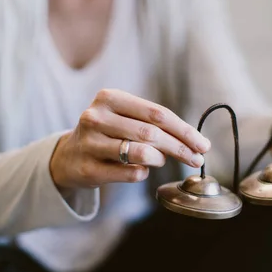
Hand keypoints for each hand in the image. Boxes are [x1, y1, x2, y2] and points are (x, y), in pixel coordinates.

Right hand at [50, 89, 210, 189]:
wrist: (68, 156)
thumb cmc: (108, 134)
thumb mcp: (125, 119)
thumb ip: (155, 125)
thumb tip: (195, 142)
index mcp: (110, 98)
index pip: (157, 114)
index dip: (184, 130)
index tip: (203, 144)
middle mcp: (97, 117)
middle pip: (152, 134)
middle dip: (180, 148)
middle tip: (197, 159)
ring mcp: (90, 143)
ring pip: (141, 153)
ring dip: (160, 159)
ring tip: (160, 160)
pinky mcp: (88, 168)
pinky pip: (131, 173)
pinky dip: (143, 173)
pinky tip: (140, 169)